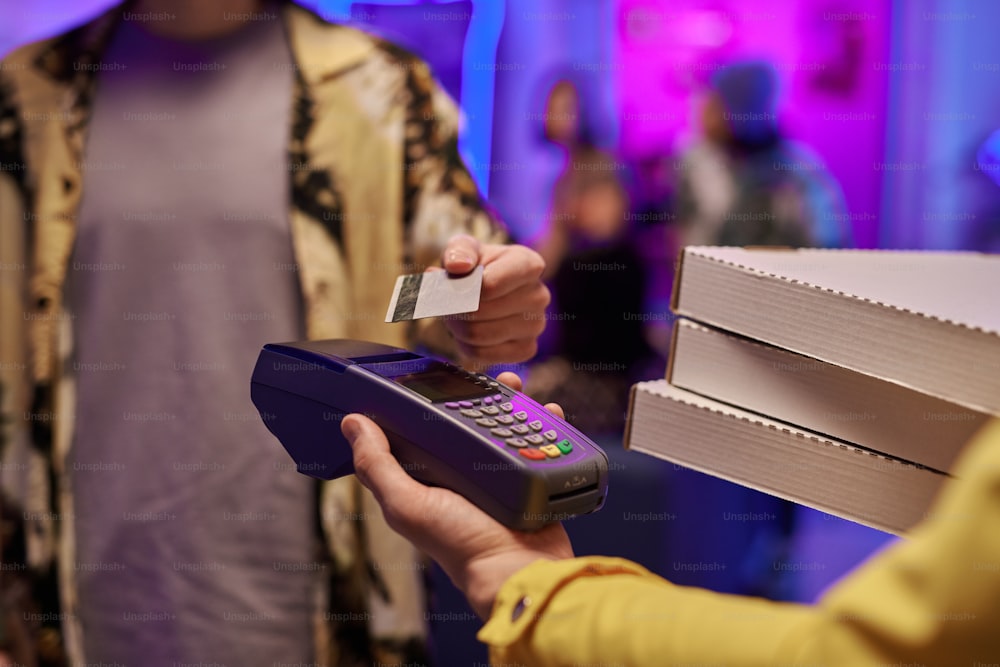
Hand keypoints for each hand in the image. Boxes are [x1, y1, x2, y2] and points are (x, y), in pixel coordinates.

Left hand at [342, 372, 573, 618]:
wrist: (518, 569)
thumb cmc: (462, 546)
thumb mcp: (408, 505)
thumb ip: (378, 466)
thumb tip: (352, 424)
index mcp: (430, 477)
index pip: (423, 428)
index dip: (426, 401)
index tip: (436, 376)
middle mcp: (463, 473)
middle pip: (470, 420)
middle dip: (479, 395)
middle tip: (488, 378)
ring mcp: (499, 475)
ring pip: (506, 425)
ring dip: (513, 402)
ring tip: (518, 387)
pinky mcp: (530, 478)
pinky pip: (537, 442)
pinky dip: (544, 424)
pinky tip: (548, 411)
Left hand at [440, 235, 549, 365]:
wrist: (484, 291)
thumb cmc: (475, 267)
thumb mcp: (464, 249)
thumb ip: (458, 251)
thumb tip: (457, 266)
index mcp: (529, 264)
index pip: (489, 285)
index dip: (462, 289)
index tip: (452, 286)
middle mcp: (539, 295)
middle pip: (480, 312)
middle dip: (454, 309)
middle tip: (446, 303)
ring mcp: (536, 325)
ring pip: (478, 335)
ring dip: (456, 327)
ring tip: (456, 315)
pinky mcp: (527, 349)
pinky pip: (483, 354)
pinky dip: (466, 346)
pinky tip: (468, 332)